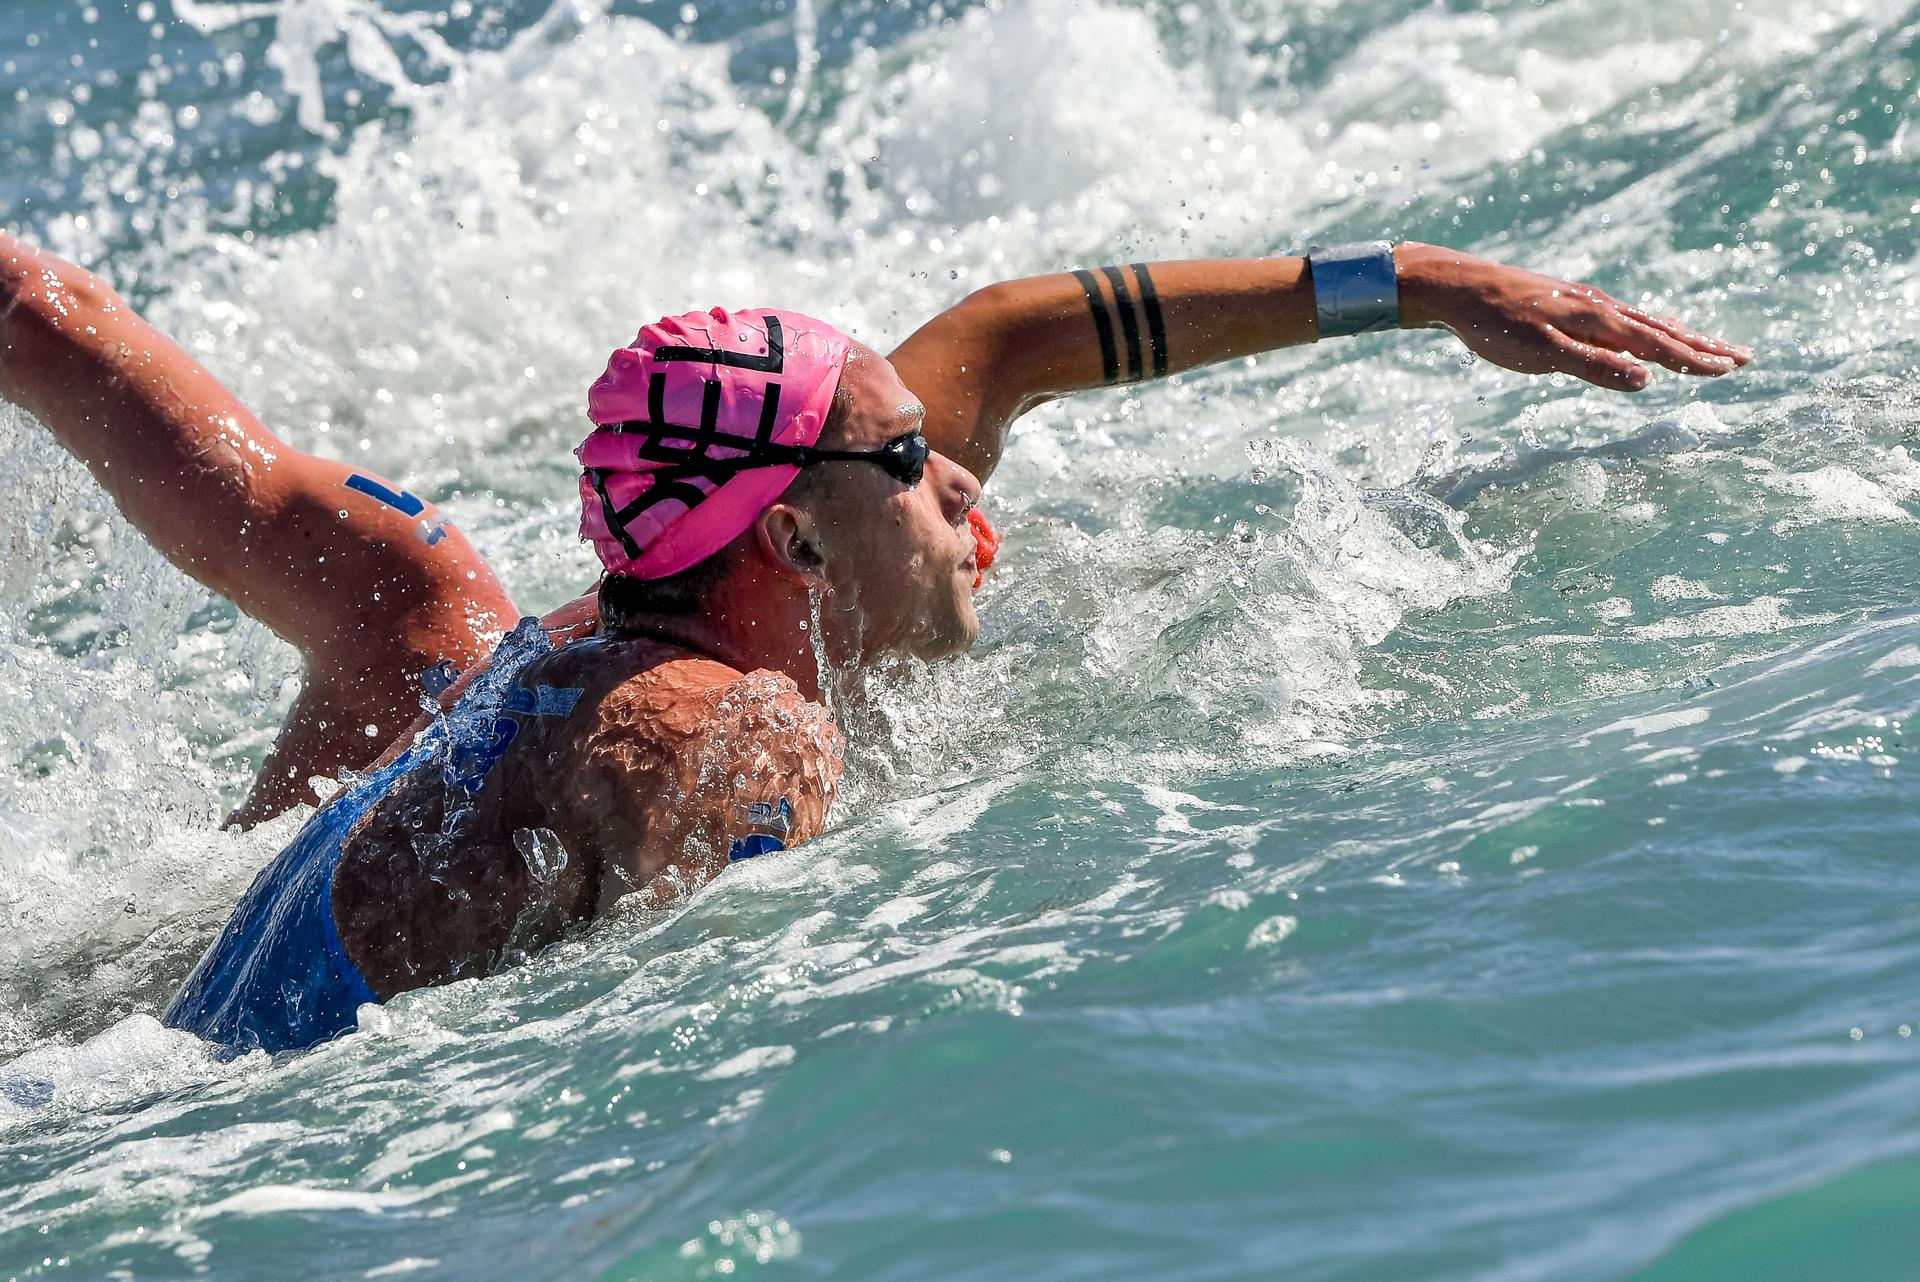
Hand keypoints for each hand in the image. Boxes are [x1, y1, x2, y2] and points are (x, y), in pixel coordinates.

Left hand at [1393, 243, 1751, 390]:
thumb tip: (1647, 380)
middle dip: (1703, 346)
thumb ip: (1593, 367)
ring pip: (1644, 320)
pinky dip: (1647, 326)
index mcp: (1599, 320)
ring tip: (1708, 346)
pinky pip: (1622, 316)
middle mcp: (1600, 307)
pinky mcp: (1568, 302)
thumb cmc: (1493, 325)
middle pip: (1662, 329)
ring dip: (1680, 335)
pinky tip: (1643, 331)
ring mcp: (1585, 302)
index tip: (1731, 369)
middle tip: (1744, 358)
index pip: (1659, 345)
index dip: (1695, 360)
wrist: (1457, 286)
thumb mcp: (1540, 353)